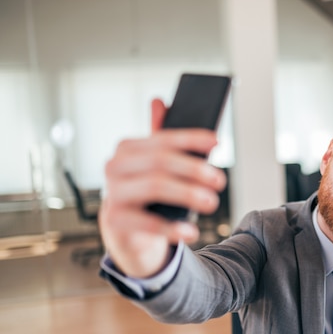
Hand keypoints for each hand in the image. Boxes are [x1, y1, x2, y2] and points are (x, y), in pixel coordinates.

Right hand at [99, 99, 226, 277]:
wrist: (126, 232)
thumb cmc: (146, 193)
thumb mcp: (155, 165)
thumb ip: (161, 138)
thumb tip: (160, 101)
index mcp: (128, 148)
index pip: (163, 138)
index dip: (191, 138)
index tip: (216, 142)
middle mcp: (115, 166)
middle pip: (160, 161)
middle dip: (194, 169)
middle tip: (219, 180)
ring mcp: (112, 193)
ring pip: (155, 186)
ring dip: (188, 194)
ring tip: (211, 202)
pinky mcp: (115, 220)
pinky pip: (147, 223)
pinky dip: (173, 227)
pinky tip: (191, 230)